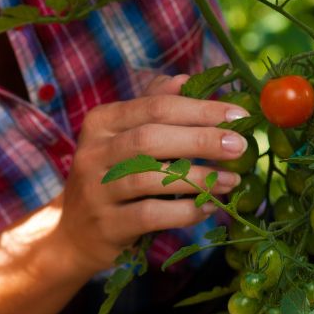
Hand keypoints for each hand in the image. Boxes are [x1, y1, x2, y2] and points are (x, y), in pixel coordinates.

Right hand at [56, 73, 250, 274]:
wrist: (73, 233)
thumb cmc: (111, 177)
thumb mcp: (123, 137)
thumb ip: (151, 107)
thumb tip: (185, 79)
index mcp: (102, 121)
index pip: (154, 107)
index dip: (199, 109)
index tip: (238, 115)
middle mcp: (94, 151)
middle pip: (151, 138)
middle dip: (201, 139)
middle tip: (240, 145)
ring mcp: (96, 189)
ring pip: (150, 177)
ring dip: (198, 178)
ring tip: (230, 180)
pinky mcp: (107, 225)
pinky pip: (151, 214)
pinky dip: (184, 211)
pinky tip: (208, 208)